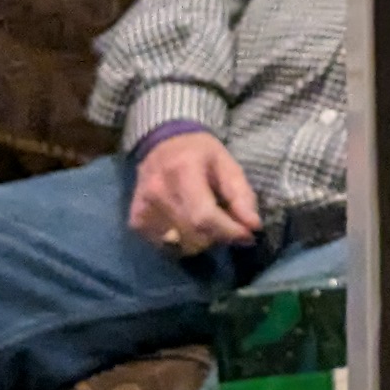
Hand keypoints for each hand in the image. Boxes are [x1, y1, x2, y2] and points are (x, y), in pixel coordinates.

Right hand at [128, 129, 262, 259]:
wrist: (162, 143)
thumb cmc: (200, 154)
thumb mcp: (227, 165)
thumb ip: (241, 195)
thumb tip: (253, 226)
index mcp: (182, 170)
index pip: (203, 216)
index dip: (229, 232)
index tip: (247, 236)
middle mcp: (157, 190)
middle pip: (193, 234)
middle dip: (219, 237)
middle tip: (229, 226)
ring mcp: (142, 207)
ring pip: (180, 245)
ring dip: (201, 242)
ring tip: (207, 223)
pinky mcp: (135, 220)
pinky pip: (164, 246)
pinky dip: (182, 242)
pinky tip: (187, 226)